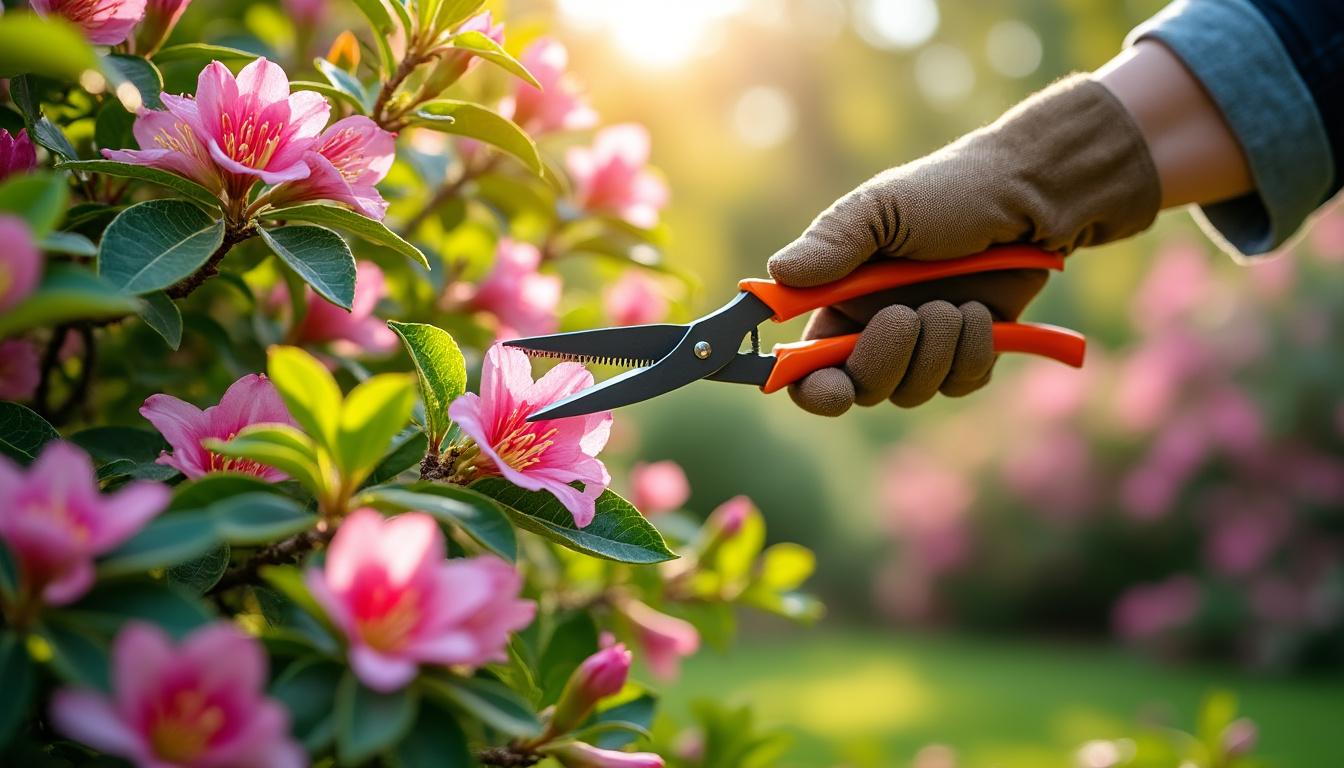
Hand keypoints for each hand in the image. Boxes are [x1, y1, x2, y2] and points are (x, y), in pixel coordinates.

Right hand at [770, 74, 1159, 415]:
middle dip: (886, 360)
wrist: (1032, 196)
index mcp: (838, 299)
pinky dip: (973, 353)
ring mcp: (922, 346)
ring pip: (913, 391)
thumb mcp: (882, 206)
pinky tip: (983, 313)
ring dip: (938, 348)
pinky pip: (960, 385)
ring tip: (957, 301)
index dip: (809, 387)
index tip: (829, 387)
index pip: (804, 365)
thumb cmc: (950, 191)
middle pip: (860, 389)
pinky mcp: (968, 354)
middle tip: (908, 315)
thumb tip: (777, 275)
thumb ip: (832, 243)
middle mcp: (873, 329)